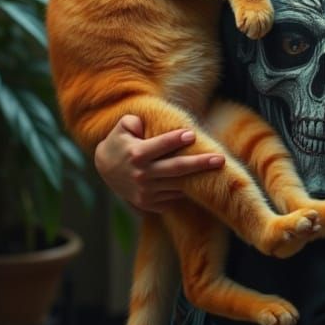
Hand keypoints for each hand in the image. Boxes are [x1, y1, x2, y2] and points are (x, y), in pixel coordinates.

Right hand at [94, 114, 224, 212]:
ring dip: (198, 178)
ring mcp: (145, 192)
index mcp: (136, 154)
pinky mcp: (148, 203)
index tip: (193, 134)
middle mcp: (141, 174)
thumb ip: (134, 121)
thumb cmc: (119, 142)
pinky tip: (199, 182)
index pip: (161, 145)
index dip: (176, 139)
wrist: (105, 169)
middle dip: (200, 163)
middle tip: (220, 159)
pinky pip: (172, 197)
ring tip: (218, 170)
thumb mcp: (122, 127)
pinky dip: (185, 190)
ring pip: (177, 185)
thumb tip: (145, 124)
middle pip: (176, 168)